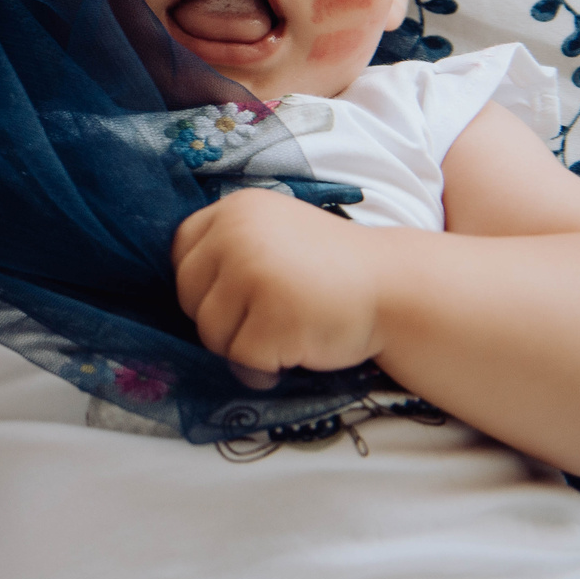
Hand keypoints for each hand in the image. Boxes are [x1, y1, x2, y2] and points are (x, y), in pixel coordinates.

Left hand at [171, 188, 384, 386]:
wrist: (398, 288)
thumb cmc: (331, 270)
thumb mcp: (273, 235)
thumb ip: (230, 249)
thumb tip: (182, 295)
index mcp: (236, 210)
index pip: (182, 252)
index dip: (200, 284)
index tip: (232, 297)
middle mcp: (238, 235)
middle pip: (188, 295)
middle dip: (218, 319)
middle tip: (263, 322)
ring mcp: (255, 275)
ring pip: (211, 332)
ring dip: (241, 347)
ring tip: (283, 335)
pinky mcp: (273, 317)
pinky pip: (241, 358)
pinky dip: (261, 369)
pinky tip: (292, 354)